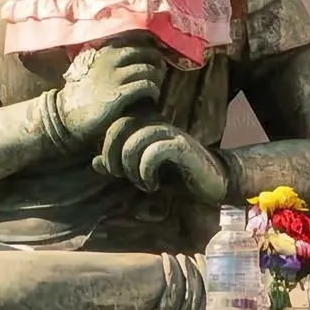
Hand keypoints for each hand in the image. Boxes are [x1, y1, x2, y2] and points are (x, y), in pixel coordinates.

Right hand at [54, 45, 170, 140]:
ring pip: (148, 70)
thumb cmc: (84, 93)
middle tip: (161, 73)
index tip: (155, 58)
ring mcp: (115, 77)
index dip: (150, 49)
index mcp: (105, 51)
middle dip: (157, 62)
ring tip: (156, 87)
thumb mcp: (95, 69)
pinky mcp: (119, 95)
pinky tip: (152, 97)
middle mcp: (110, 60)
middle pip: (146, 53)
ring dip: (157, 79)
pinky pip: (146, 87)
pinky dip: (153, 91)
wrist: (67, 115)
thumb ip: (112, 60)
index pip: (136, 41)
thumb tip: (137, 56)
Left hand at [96, 121, 228, 202]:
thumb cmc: (178, 176)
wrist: (214, 181)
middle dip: (114, 157)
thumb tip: (95, 163)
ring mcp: (171, 134)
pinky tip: (152, 185)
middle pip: (119, 128)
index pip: (114, 125)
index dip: (107, 150)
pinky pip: (154, 152)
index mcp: (147, 127)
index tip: (116, 171)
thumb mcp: (142, 172)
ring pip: (135, 141)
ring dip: (131, 168)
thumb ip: (120, 165)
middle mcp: (157, 125)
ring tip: (140, 182)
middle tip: (124, 176)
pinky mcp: (182, 148)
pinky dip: (147, 172)